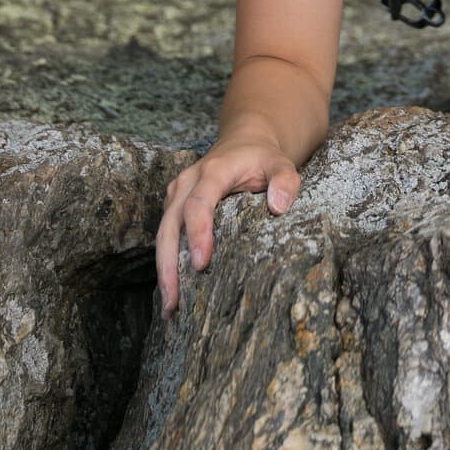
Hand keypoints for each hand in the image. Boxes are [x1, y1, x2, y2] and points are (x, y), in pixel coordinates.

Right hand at [154, 139, 301, 315]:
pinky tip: (172, 292)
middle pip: (170, 225)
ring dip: (163, 270)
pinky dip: (166, 263)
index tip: (202, 264)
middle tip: (174, 301)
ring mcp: (176, 194)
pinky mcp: (173, 206)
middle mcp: (187, 182)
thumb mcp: (282, 163)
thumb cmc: (263, 158)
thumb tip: (278, 208)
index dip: (198, 233)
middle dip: (169, 264)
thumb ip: (286, 180)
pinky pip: (166, 236)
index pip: (199, 204)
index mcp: (213, 172)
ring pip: (163, 234)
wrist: (244, 142)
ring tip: (170, 307)